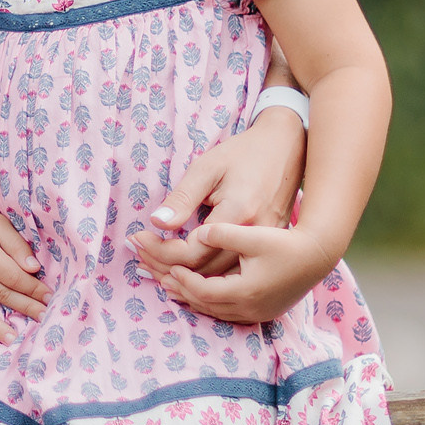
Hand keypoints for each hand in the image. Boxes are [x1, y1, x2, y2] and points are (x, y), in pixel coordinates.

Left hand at [134, 221, 337, 326]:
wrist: (320, 254)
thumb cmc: (286, 238)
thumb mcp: (255, 230)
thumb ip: (224, 232)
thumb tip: (198, 233)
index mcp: (247, 290)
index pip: (203, 291)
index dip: (181, 278)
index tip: (166, 265)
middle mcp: (251, 308)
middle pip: (205, 304)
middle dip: (178, 288)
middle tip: (154, 276)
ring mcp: (257, 313)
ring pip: (214, 311)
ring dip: (190, 298)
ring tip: (167, 284)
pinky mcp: (262, 311)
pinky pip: (226, 312)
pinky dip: (207, 302)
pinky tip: (195, 292)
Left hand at [140, 102, 305, 272]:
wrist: (287, 147)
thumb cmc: (243, 153)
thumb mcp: (207, 168)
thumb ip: (183, 198)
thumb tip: (156, 223)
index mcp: (238, 215)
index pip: (192, 252)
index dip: (160, 251)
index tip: (137, 240)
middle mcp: (254, 237)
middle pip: (205, 271)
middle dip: (166, 267)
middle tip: (139, 258)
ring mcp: (264, 244)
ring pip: (220, 277)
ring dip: (185, 277)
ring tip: (155, 267)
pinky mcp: (267, 246)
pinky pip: (234, 271)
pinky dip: (208, 276)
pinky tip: (186, 270)